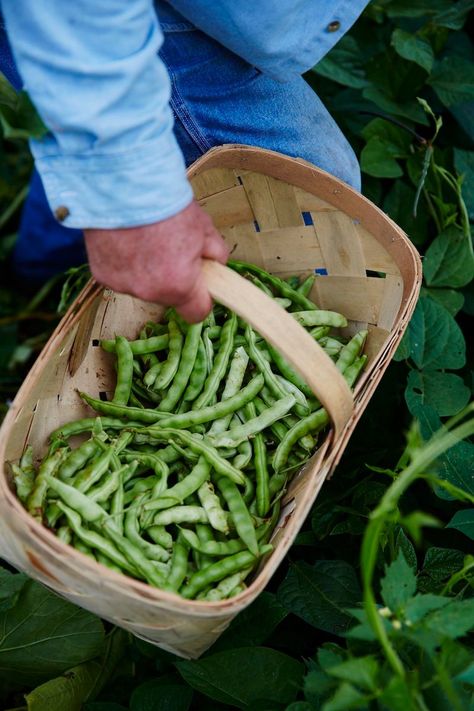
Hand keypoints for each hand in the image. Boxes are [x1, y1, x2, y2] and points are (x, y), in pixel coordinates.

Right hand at [84, 200, 228, 321]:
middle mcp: (150, 293)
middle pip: (168, 295)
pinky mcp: (102, 275)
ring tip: (144, 238)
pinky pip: (120, 275)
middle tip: (169, 246)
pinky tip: (125, 239)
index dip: (200, 298)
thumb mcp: (204, 228)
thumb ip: (214, 253)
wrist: (123, 185)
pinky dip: (124, 262)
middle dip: (172, 277)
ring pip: (143, 285)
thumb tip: (215, 263)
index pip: (196, 313)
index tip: (200, 285)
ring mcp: (123, 285)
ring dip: (146, 270)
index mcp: (180, 286)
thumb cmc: (166, 205)